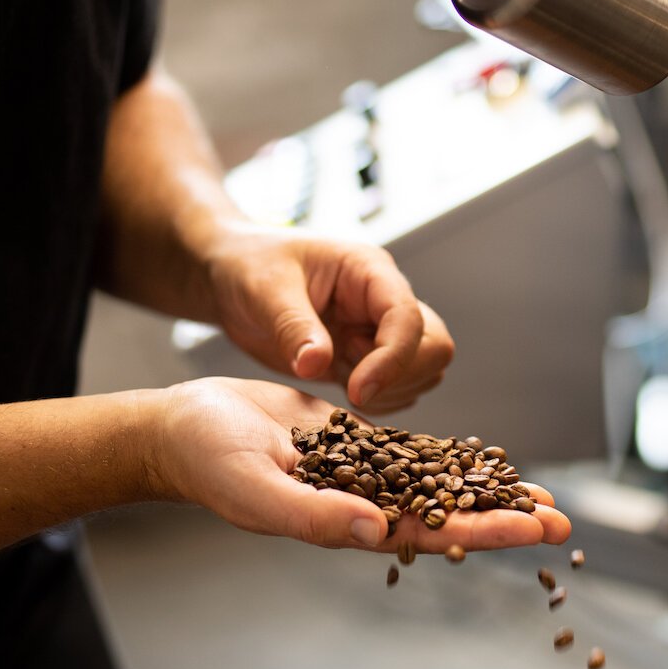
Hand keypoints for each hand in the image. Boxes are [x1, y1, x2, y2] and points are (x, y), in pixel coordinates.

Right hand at [147, 378, 570, 550]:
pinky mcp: (352, 444)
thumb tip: (378, 534)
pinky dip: (451, 456)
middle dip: (503, 515)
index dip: (484, 530)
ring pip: (437, 484)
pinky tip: (485, 458)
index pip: (430, 531)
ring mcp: (360, 476)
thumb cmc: (210, 465)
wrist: (183, 429)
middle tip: (562, 520)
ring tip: (539, 493)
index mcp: (345, 525)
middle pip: (447, 513)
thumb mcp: (260, 492)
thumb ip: (316, 517)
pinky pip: (412, 452)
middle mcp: (360, 506)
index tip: (532, 529)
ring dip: (486, 488)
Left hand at [196, 223, 454, 412]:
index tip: (356, 392)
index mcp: (370, 271)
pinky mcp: (367, 358)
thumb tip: (318, 365)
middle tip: (350, 387)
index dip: (392, 360)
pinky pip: (399, 389)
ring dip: (390, 392)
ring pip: (425, 372)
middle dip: (400, 377)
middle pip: (435, 346)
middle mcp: (385, 300)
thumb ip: (293, 327)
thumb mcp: (263, 289)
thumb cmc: (247, 266)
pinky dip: (380, 402)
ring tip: (339, 379)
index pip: (407, 318)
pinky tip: (340, 391)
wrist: (232, 276)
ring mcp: (380, 330)